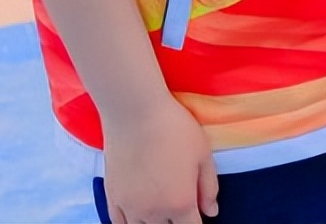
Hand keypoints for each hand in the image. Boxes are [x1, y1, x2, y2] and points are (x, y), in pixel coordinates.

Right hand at [101, 95, 218, 223]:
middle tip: (179, 206)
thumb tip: (212, 212)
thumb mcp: (203, 153)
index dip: (197, 222)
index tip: (196, 214)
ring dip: (154, 223)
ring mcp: (130, 208)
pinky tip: (137, 216)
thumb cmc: (175, 128)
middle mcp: (155, 213)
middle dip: (176, 221)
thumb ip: (209, 186)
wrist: (136, 114)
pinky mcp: (113, 199)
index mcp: (181, 203)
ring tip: (161, 208)